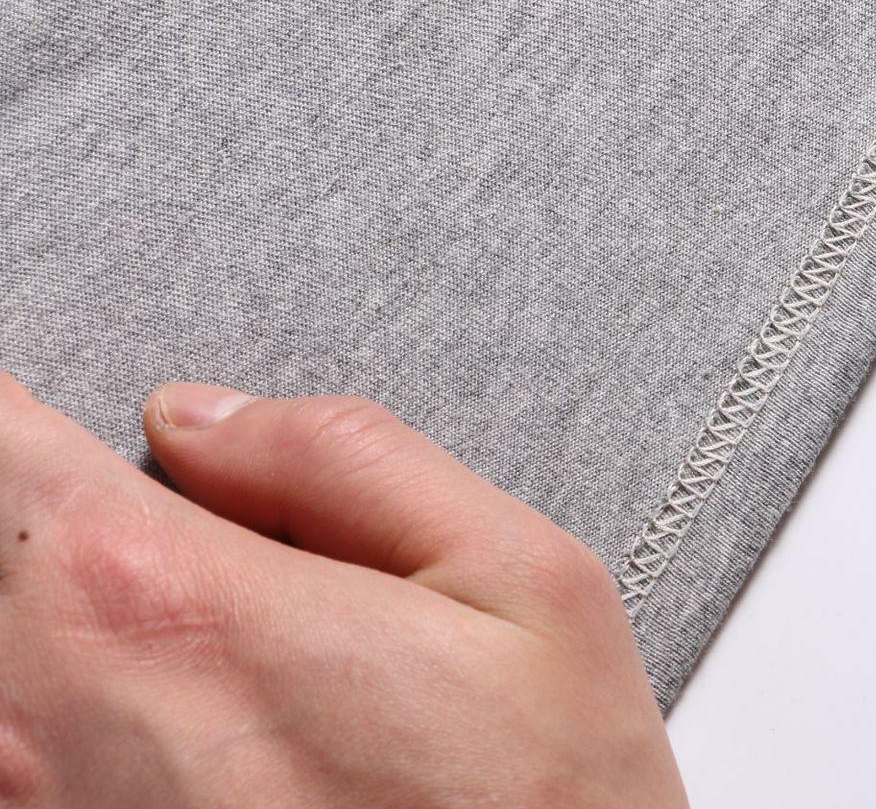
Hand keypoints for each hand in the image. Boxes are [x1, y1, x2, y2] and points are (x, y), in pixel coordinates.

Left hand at [0, 370, 686, 806]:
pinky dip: (83, 728)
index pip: (0, 441)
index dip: (18, 411)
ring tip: (238, 677)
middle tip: (215, 569)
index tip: (67, 421)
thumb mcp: (523, 585)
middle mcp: (54, 720)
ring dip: (78, 640)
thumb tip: (203, 421)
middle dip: (69, 534)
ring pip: (5, 663)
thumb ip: (344, 461)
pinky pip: (28, 763)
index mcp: (165, 600)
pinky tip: (220, 756)